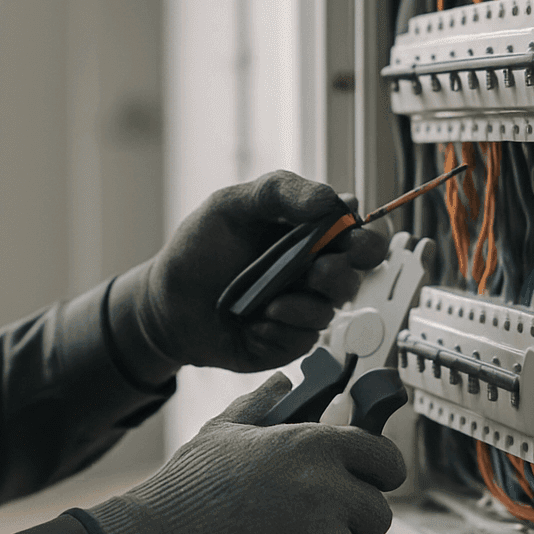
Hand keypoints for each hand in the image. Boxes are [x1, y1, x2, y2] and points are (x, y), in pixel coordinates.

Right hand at [83, 374, 405, 533]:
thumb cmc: (187, 488)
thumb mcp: (222, 431)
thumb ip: (262, 404)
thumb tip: (284, 382)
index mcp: (312, 445)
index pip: (386, 458)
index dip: (381, 474)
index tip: (369, 485)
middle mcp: (326, 487)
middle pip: (378, 515)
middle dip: (350, 527)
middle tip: (309, 531)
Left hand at [109, 170, 387, 378]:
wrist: (166, 301)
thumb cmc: (200, 248)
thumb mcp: (232, 205)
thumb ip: (280, 192)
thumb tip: (330, 200)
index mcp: (308, 233)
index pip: (361, 233)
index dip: (366, 237)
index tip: (349, 238)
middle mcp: (312, 270)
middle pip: (356, 275)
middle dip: (340, 275)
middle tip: (315, 272)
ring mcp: (301, 307)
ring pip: (330, 311)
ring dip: (302, 306)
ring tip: (266, 302)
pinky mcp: (287, 341)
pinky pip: (303, 340)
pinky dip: (278, 330)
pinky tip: (252, 323)